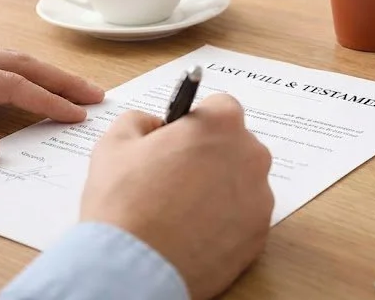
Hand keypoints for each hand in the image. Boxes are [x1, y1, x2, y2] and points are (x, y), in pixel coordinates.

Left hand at [0, 42, 103, 163]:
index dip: (46, 99)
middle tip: (95, 94)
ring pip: (6, 59)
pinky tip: (29, 83)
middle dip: (59, 78)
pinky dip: (20, 72)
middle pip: (18, 62)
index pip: (8, 83)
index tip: (77, 114)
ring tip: (73, 89)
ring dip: (43, 73)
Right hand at [82, 93, 273, 299]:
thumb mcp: (115, 143)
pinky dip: (224, 221)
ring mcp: (259, 197)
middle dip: (209, 154)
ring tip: (180, 210)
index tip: (179, 139)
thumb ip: (139, 121)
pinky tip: (193, 231)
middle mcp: (251, 155)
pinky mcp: (259, 234)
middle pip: (234, 145)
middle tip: (174, 177)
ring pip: (241, 182)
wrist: (134, 267)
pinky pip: (243, 217)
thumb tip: (152, 125)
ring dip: (218, 188)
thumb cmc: (123, 202)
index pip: (220, 107)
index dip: (196, 122)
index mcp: (220, 124)